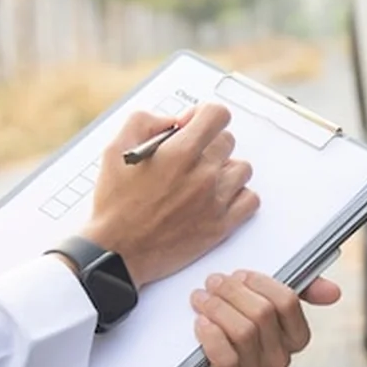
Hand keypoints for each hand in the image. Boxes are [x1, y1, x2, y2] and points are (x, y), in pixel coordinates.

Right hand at [82, 104, 258, 287]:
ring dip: (225, 170)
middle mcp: (203, 174)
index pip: (217, 115)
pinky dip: (239, 196)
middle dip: (208, 144)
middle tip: (190, 158)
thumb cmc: (115, 206)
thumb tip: (171, 121)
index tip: (193, 126)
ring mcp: (215, 201)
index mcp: (179, 152)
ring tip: (203, 179)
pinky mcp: (221, 226)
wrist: (118, 252)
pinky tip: (219, 197)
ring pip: (241, 169)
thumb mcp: (115, 149)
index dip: (203, 116)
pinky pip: (250, 200)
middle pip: (227, 141)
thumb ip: (144, 122)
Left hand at [190, 270, 341, 366]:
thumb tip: (334, 293)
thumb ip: (302, 287)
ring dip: (217, 309)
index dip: (260, 283)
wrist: (200, 342)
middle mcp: (280, 358)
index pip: (287, 302)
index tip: (241, 274)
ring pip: (243, 333)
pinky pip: (225, 359)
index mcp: (296, 335)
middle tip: (214, 282)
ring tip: (201, 298)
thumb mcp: (267, 295)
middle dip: (233, 292)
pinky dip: (210, 336)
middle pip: (262, 314)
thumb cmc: (238, 313)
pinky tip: (200, 322)